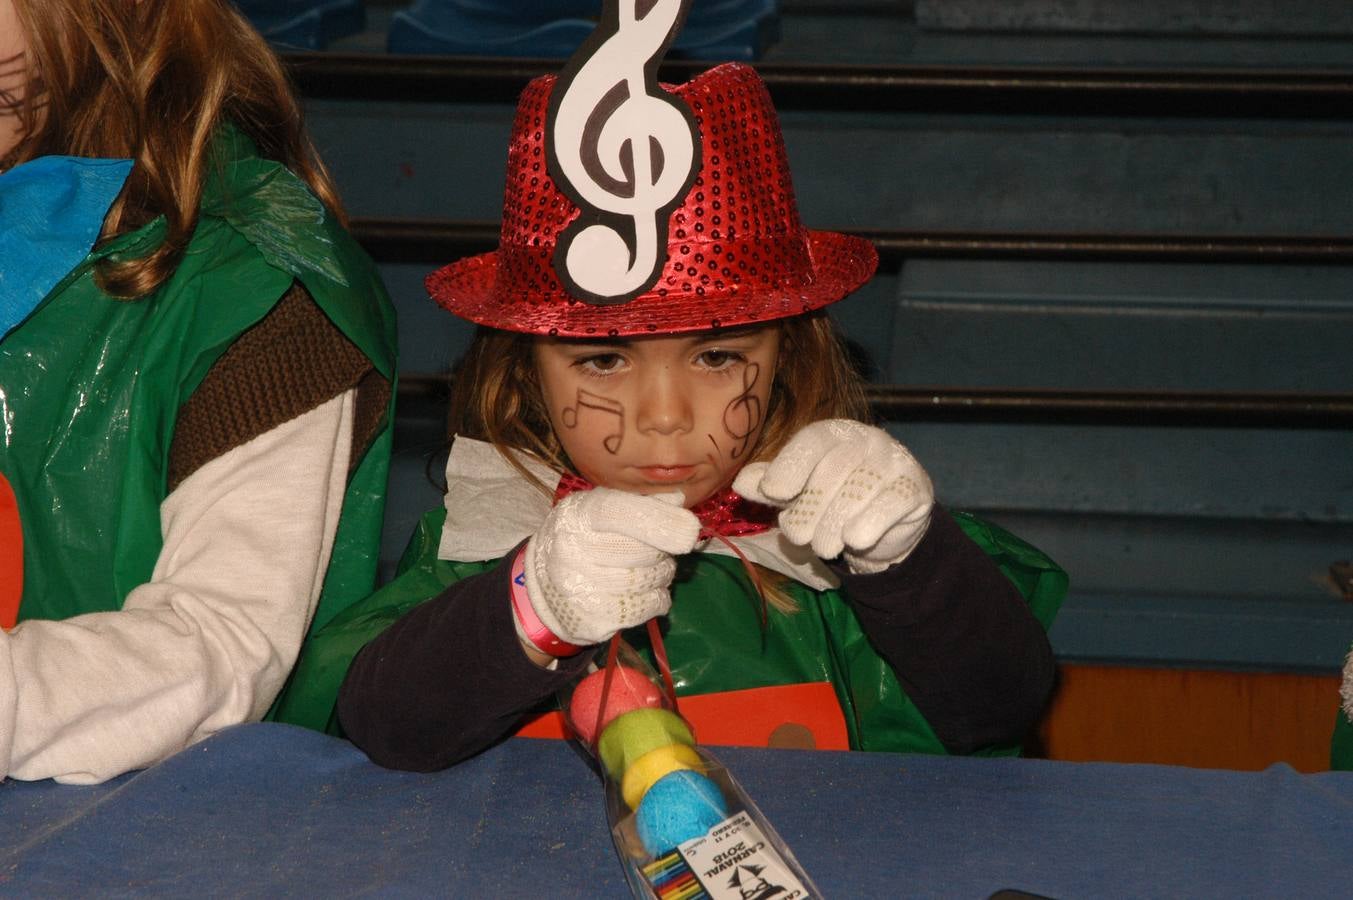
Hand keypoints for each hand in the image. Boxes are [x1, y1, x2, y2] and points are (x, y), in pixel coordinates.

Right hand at [524, 488, 700, 645]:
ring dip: (662, 574)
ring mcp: (580, 590)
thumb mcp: (602, 511)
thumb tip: (678, 500)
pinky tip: (645, 592)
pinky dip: (657, 599)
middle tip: (659, 549)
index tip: (690, 529)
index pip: (619, 513)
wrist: (543, 586)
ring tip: (650, 569)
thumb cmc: (583, 540)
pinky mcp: (593, 621)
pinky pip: (647, 607)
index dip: (658, 520)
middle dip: (663, 550)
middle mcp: (573, 552)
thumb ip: (639, 504)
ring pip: (649, 580)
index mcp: (577, 516)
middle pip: (642, 550)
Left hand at [733, 419, 933, 573]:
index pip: (812, 441)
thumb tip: (740, 482)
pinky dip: (871, 523)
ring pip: (861, 488)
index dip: (790, 464)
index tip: (773, 492)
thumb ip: (773, 486)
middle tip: (797, 537)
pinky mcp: (915, 488)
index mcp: (834, 433)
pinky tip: (855, 539)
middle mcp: (867, 440)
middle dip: (811, 506)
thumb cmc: (833, 502)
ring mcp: (895, 461)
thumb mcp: (799, 493)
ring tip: (823, 547)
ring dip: (836, 522)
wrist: (886, 526)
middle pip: (834, 468)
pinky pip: (892, 502)